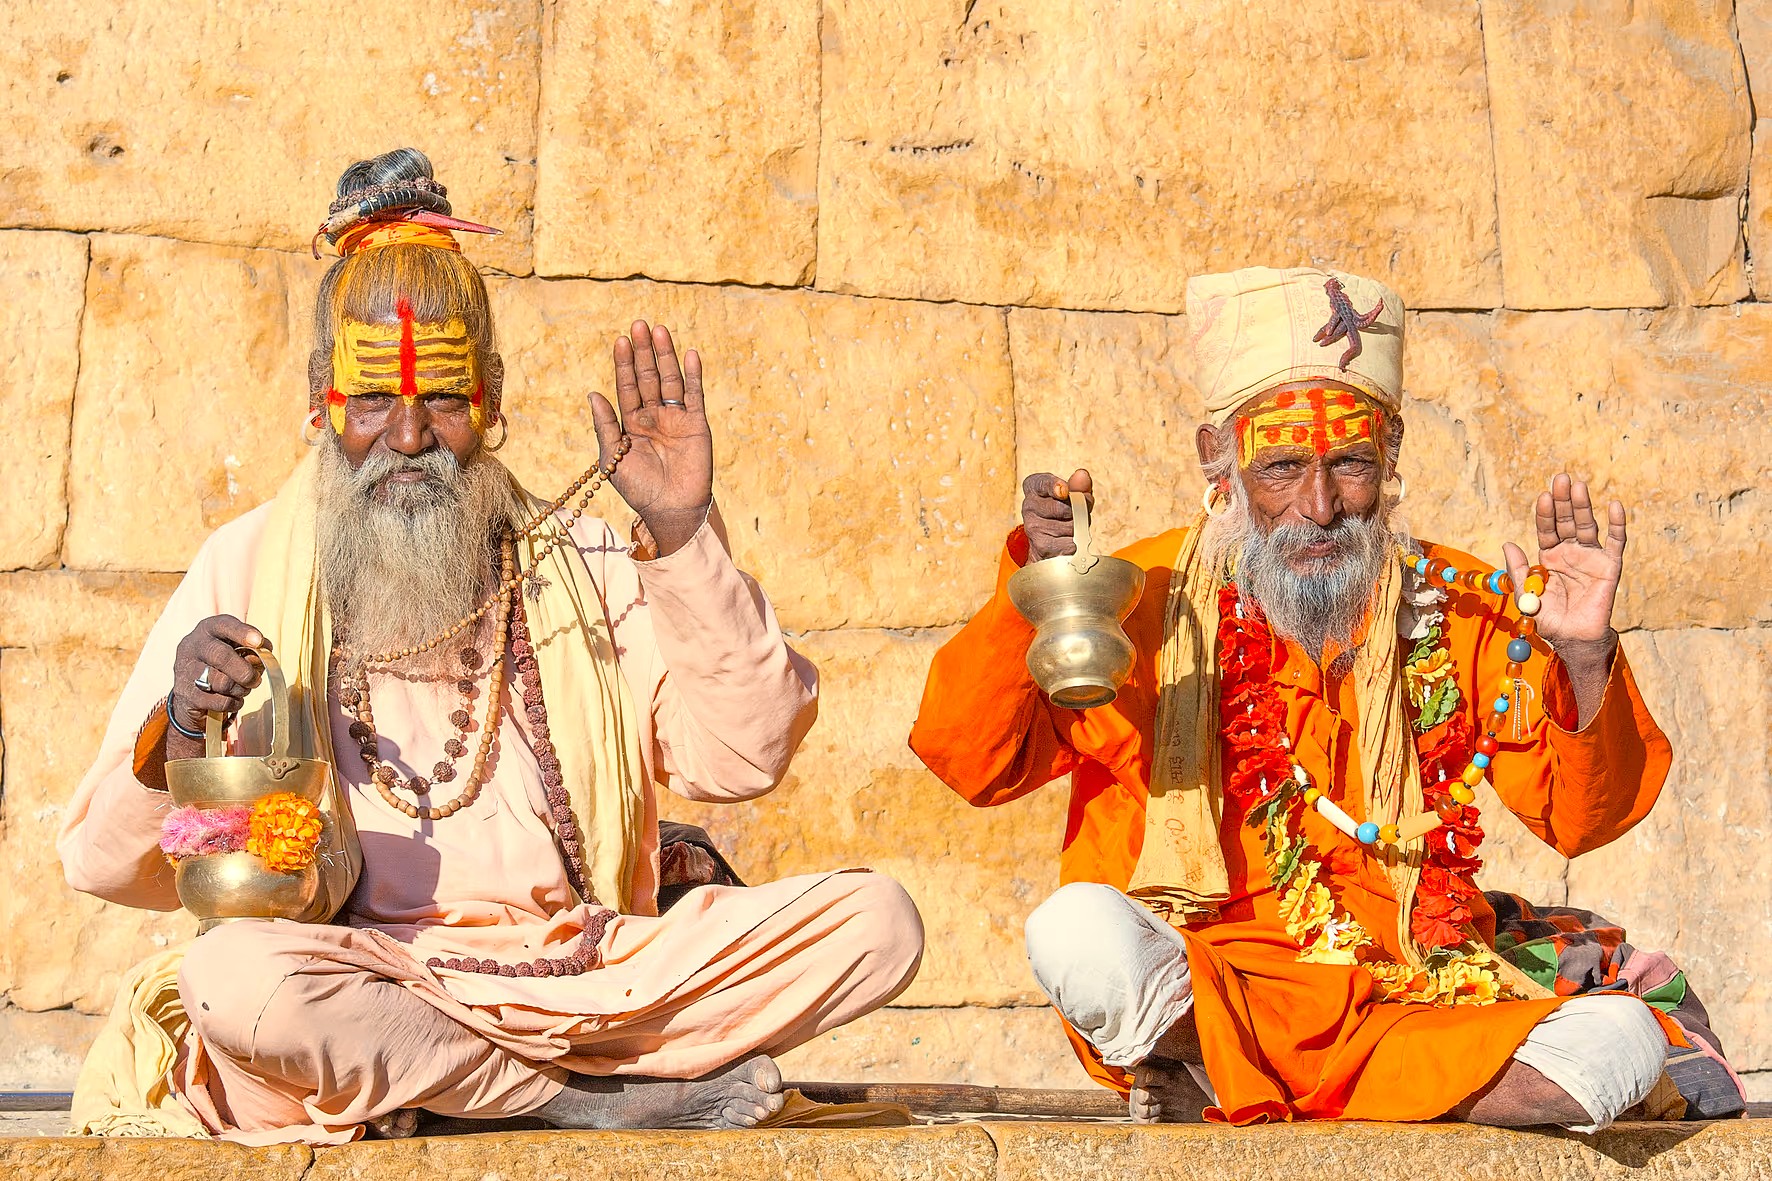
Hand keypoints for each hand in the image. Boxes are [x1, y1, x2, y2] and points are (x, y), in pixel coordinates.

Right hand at [169, 616, 268, 743]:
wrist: (191, 692)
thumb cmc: (221, 664)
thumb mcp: (235, 650)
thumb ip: (252, 650)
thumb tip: (262, 656)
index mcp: (207, 630)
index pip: (224, 625)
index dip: (242, 632)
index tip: (258, 642)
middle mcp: (192, 646)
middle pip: (221, 656)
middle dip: (245, 671)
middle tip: (255, 680)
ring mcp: (185, 671)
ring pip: (222, 682)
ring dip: (241, 689)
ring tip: (243, 689)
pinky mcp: (186, 694)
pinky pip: (220, 701)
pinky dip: (234, 702)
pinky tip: (233, 699)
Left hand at [589, 321, 714, 557]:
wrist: (670, 509)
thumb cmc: (639, 488)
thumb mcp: (612, 457)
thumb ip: (605, 425)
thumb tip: (593, 393)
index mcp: (631, 423)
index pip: (626, 386)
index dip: (623, 364)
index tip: (620, 340)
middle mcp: (653, 416)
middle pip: (648, 376)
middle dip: (643, 352)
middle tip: (639, 324)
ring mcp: (676, 418)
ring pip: (670, 380)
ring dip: (665, 356)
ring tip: (659, 330)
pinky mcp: (696, 424)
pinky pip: (694, 395)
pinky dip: (693, 375)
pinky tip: (689, 354)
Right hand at [1021, 469, 1093, 561]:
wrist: (1048, 543)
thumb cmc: (1063, 512)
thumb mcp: (1072, 496)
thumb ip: (1078, 486)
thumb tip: (1082, 475)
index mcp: (1034, 487)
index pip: (1041, 483)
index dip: (1054, 486)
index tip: (1064, 490)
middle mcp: (1028, 505)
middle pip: (1063, 507)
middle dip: (1079, 511)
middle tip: (1078, 512)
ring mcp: (1033, 527)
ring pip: (1070, 526)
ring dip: (1079, 528)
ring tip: (1071, 527)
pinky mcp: (1040, 546)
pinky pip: (1070, 543)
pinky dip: (1076, 544)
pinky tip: (1067, 540)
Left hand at [1502, 473, 1624, 661]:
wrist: (1573, 637)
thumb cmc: (1549, 618)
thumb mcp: (1527, 593)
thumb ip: (1519, 569)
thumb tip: (1508, 543)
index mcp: (1549, 557)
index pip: (1547, 528)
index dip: (1545, 514)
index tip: (1543, 496)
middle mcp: (1570, 552)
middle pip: (1567, 521)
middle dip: (1563, 501)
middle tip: (1561, 478)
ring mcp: (1590, 557)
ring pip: (1588, 526)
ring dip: (1584, 506)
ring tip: (1578, 486)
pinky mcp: (1610, 566)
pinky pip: (1616, 542)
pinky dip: (1617, 523)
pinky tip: (1614, 505)